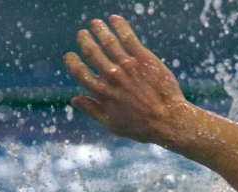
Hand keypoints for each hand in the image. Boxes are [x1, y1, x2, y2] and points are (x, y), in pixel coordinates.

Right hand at [64, 15, 188, 143]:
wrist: (168, 120)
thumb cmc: (140, 126)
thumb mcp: (111, 124)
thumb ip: (91, 110)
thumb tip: (73, 100)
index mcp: (102, 93)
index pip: (80, 72)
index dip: (72, 62)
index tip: (69, 56)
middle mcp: (112, 77)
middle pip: (92, 53)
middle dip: (84, 40)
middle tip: (82, 34)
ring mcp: (128, 66)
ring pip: (108, 41)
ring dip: (99, 29)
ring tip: (94, 23)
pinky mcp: (144, 58)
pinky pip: (128, 37)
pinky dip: (120, 26)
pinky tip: (114, 19)